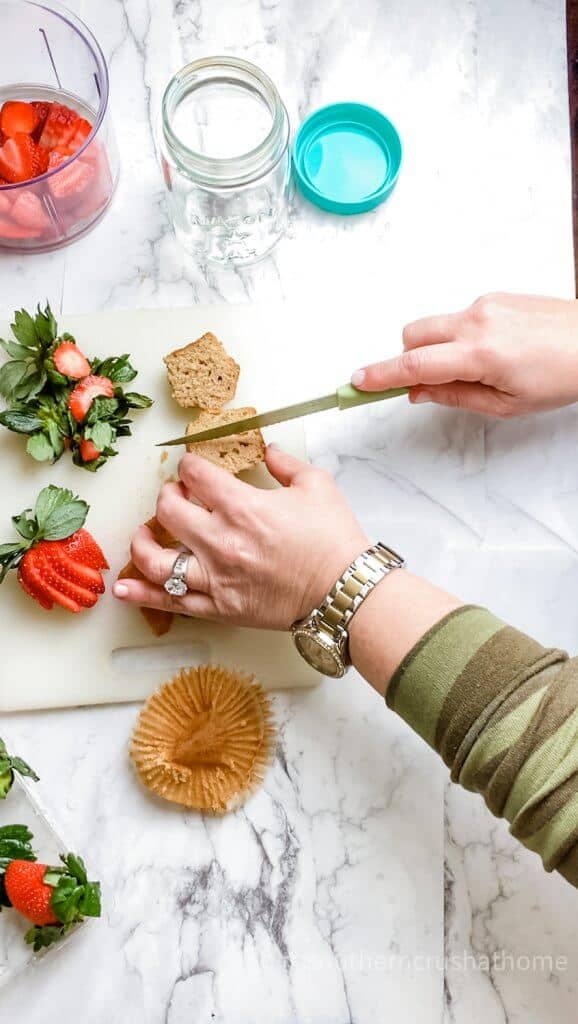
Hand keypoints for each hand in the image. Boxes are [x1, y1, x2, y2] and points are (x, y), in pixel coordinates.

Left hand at [113, 446, 368, 629]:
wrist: (345, 592)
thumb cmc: (335, 541)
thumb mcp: (317, 486)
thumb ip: (286, 464)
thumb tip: (269, 450)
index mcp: (242, 507)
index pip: (195, 476)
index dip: (188, 466)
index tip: (192, 467)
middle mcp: (221, 541)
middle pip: (168, 511)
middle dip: (168, 495)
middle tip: (177, 495)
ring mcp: (216, 578)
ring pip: (157, 559)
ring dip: (142, 542)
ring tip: (144, 533)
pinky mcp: (219, 607)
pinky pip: (172, 602)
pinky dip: (142, 594)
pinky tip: (123, 588)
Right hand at [351, 293, 577, 416]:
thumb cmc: (562, 375)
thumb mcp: (507, 403)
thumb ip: (455, 397)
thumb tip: (417, 392)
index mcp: (480, 354)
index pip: (415, 365)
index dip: (381, 375)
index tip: (357, 381)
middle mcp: (477, 322)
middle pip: (413, 336)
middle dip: (407, 360)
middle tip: (422, 384)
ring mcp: (485, 304)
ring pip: (435, 325)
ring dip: (434, 348)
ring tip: (469, 370)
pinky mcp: (494, 296)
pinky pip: (459, 318)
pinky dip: (458, 337)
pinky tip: (489, 352)